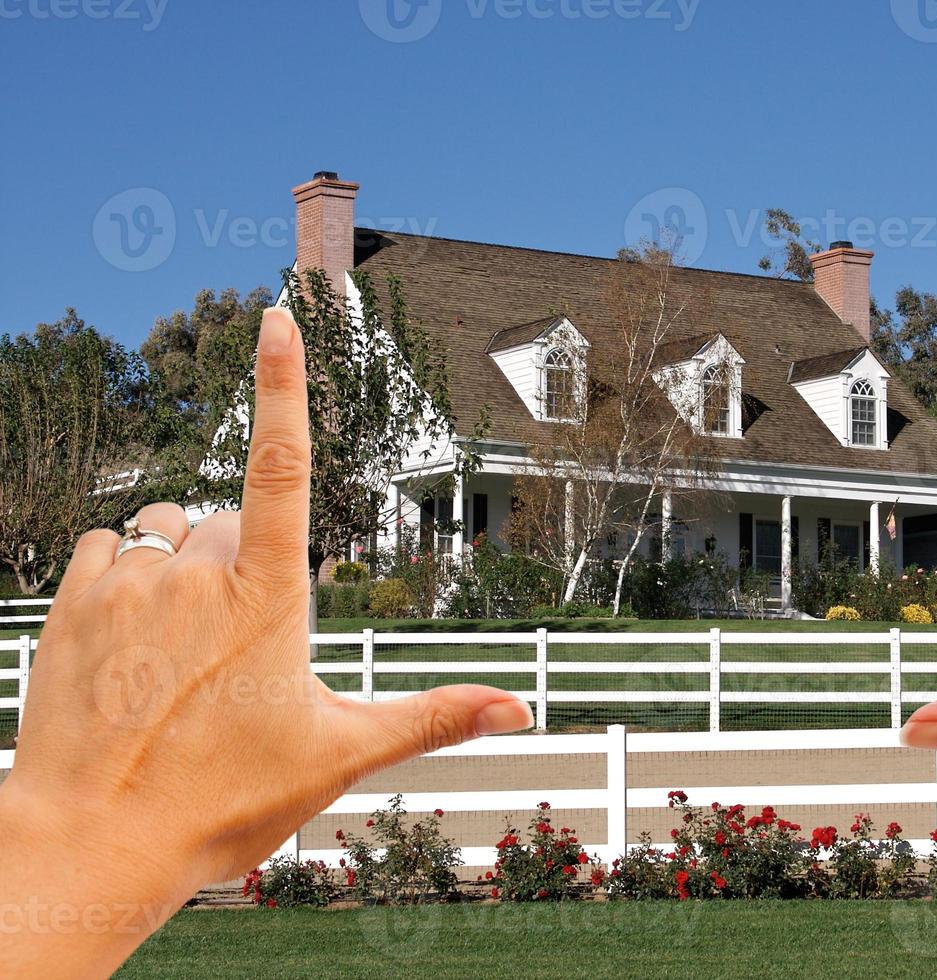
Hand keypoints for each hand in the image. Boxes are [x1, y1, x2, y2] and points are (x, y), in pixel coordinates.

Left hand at [0, 307, 531, 975]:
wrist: (93, 845)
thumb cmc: (222, 802)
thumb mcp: (341, 756)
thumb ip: (434, 717)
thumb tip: (522, 709)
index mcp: (268, 595)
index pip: (283, 463)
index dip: (283, 382)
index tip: (278, 314)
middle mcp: (195, 572)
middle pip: (229, 522)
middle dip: (239, 564)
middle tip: (236, 656)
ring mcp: (126, 583)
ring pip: (166, 530)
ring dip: (180, 563)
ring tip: (181, 648)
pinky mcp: (70, 602)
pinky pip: (105, 546)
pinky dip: (124, 573)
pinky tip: (133, 638)